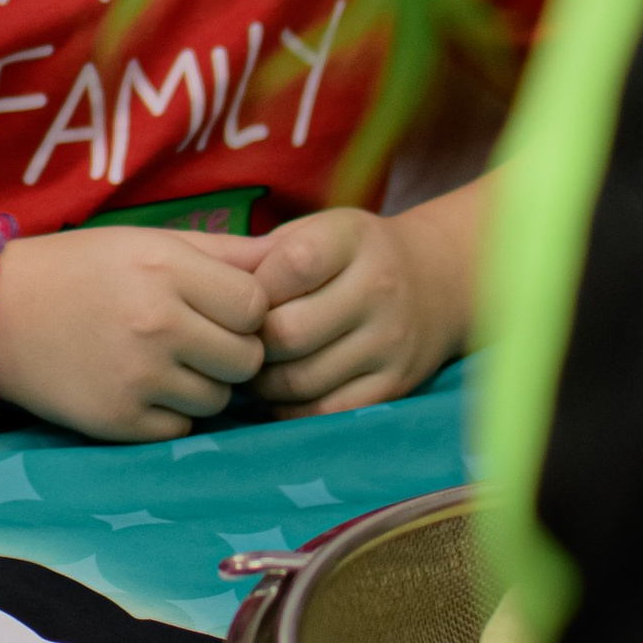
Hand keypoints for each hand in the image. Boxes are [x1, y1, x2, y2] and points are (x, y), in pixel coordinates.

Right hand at [0, 225, 269, 442]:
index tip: (218, 308)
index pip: (257, 307)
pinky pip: (181, 429)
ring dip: (201, 385)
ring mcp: (137, 377)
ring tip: (162, 361)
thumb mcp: (149, 243)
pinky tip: (138, 386)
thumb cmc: (82, 270)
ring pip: (217, 399)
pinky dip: (169, 414)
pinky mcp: (119, 422)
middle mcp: (156, 323)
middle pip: (246, 359)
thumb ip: (226, 253)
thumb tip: (295, 260)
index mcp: (166, 269)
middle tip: (195, 339)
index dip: (246, 312)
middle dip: (231, 353)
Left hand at [251, 197, 469, 414]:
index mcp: (352, 240)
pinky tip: (279, 394)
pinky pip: (327, 411)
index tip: (238, 300)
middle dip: (249, 343)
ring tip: (250, 369)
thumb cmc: (350, 256)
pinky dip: (291, 409)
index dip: (250, 289)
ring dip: (262, 383)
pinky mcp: (395, 384)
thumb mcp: (316, 231)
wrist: (437, 281)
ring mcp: (390, 341)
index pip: (289, 266)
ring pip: (303, 379)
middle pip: (289, 332)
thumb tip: (204, 287)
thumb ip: (262, 253)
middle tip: (232, 344)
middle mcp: (378, 288)